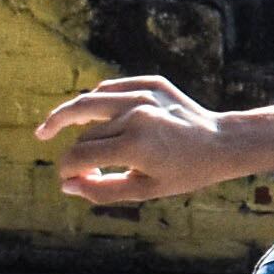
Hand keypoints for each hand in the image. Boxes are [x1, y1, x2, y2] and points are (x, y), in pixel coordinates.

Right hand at [41, 77, 242, 201]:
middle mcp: (136, 115)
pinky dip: (97, 100)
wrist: (224, 142)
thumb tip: (66, 185)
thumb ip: (102, 190)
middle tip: (68, 166)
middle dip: (74, 153)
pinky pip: (112, 88)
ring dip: (67, 116)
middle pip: (85, 133)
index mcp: (134, 145)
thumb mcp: (145, 190)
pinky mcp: (152, 83)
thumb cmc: (186, 172)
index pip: (79, 156)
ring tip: (49, 128)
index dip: (66, 170)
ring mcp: (144, 95)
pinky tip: (89, 114)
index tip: (67, 179)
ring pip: (89, 103)